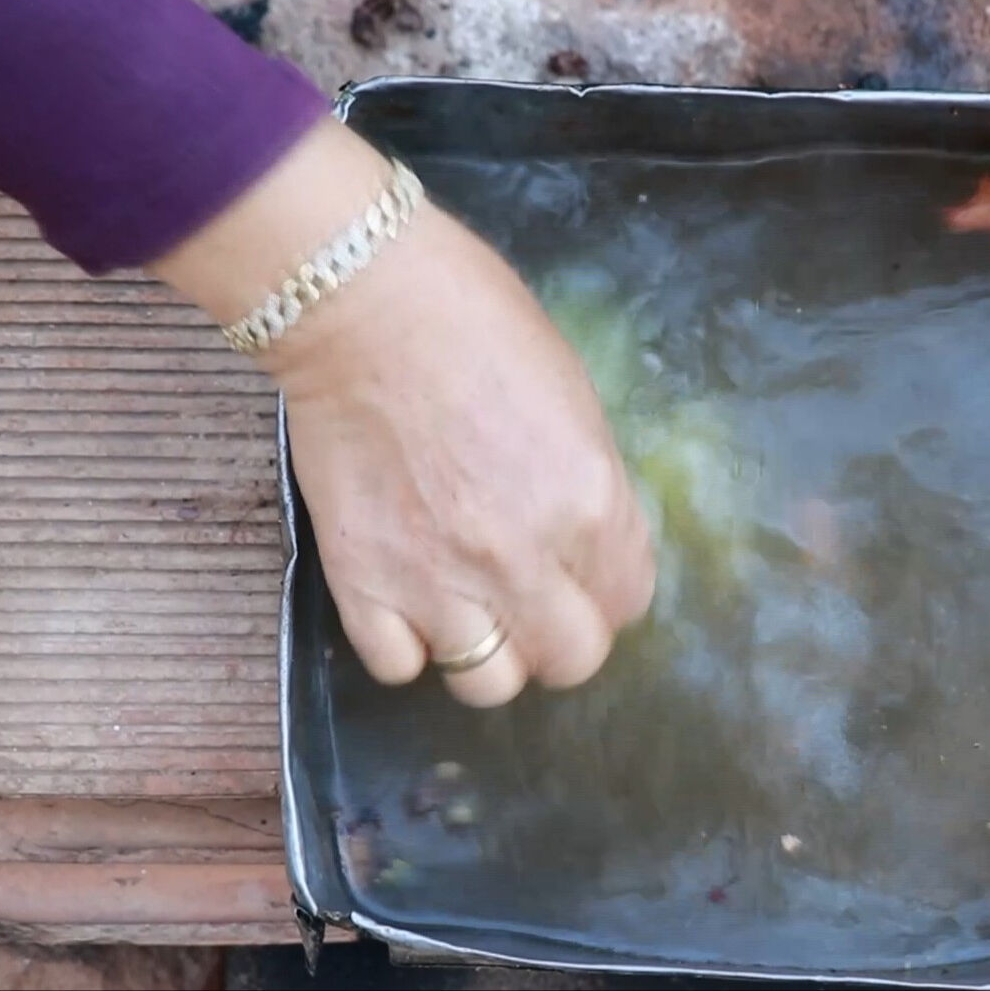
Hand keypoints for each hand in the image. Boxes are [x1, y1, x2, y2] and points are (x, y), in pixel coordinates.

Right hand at [151, 119, 655, 705]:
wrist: (359, 306)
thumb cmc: (475, 322)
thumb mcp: (573, 397)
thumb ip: (589, 485)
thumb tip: (588, 539)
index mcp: (590, 503)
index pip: (629, 601)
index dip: (608, 590)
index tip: (584, 573)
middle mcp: (525, 560)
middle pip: (570, 660)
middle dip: (559, 635)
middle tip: (532, 599)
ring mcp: (440, 582)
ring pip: (489, 684)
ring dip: (488, 652)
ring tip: (469, 608)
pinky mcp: (364, 584)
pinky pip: (400, 665)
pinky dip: (408, 644)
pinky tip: (408, 602)